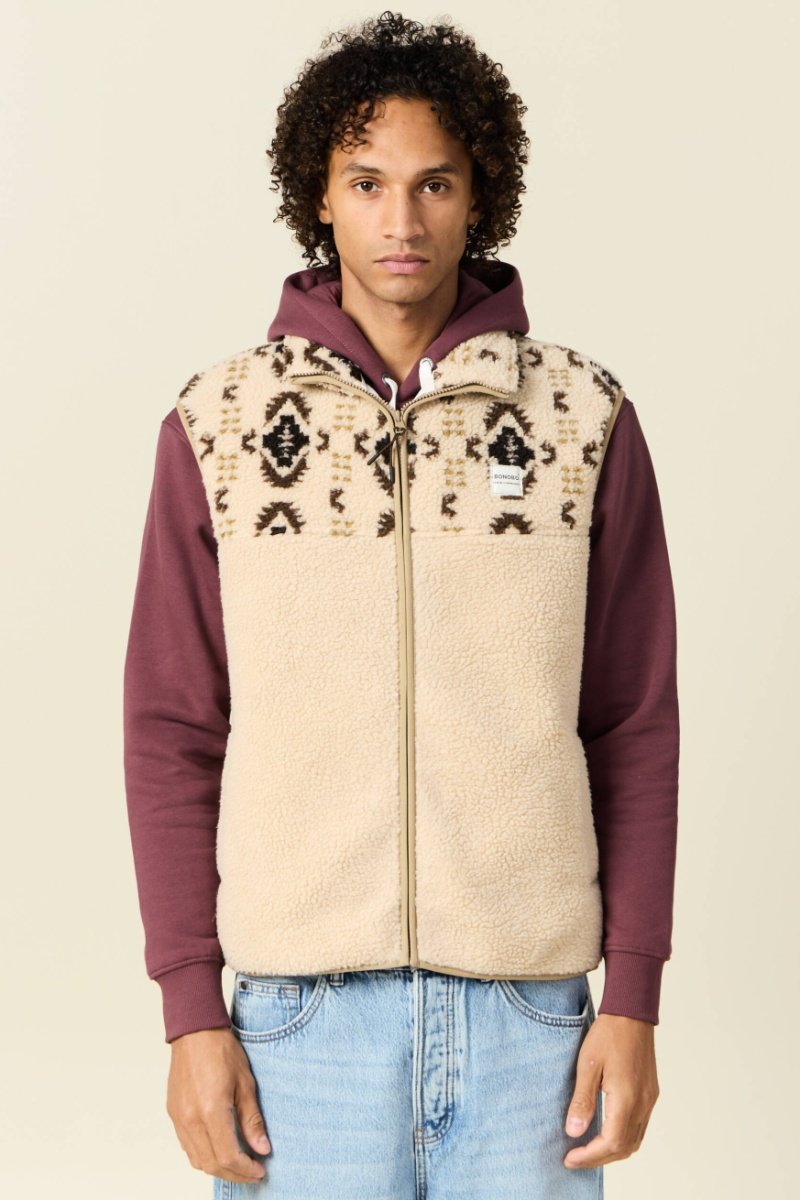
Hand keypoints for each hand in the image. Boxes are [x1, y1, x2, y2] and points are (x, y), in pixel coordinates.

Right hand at [166, 1027, 270, 1182]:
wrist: (195, 1031)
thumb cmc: (222, 1051)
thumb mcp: (246, 1083)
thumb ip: (252, 1120)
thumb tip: (262, 1149)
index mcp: (211, 1111)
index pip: (228, 1156)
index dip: (245, 1170)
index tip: (260, 1171)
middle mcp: (191, 1119)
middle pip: (211, 1164)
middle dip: (234, 1174)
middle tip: (252, 1173)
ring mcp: (179, 1118)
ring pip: (197, 1159)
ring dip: (218, 1168)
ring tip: (238, 1165)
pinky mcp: (174, 1113)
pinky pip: (187, 1146)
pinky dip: (204, 1155)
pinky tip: (219, 1149)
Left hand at [563, 1013, 659, 1168]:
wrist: (631, 1013)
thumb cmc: (607, 1034)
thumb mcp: (587, 1064)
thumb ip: (582, 1100)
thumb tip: (574, 1132)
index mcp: (626, 1098)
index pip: (611, 1143)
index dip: (590, 1156)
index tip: (569, 1158)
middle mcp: (642, 1104)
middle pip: (623, 1148)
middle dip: (598, 1158)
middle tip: (574, 1159)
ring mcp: (649, 1100)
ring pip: (634, 1141)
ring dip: (611, 1151)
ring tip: (587, 1151)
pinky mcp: (650, 1094)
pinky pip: (639, 1128)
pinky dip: (622, 1139)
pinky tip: (606, 1134)